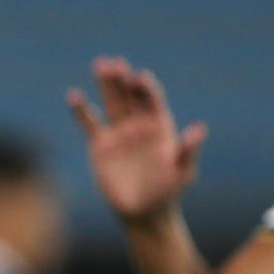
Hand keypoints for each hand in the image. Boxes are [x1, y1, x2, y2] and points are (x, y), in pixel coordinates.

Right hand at [68, 57, 207, 225]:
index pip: (152, 101)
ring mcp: (119, 134)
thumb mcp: (183, 172)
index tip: (139, 77)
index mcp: (160, 128)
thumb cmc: (167, 192)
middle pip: (129, 96)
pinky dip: (81, 110)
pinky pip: (89, 123)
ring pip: (111, 103)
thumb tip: (199, 129)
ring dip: (106, 85)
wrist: (143, 211)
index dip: (146, 88)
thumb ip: (188, 150)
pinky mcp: (100, 145)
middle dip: (122, 79)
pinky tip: (74, 95)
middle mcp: (139, 126)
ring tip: (100, 64)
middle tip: (114, 62)